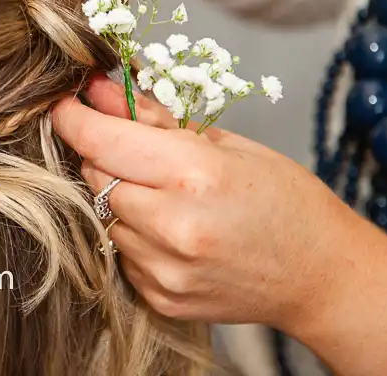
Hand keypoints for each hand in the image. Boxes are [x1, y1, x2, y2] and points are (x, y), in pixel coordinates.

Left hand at [52, 75, 358, 331]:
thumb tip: (100, 88)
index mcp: (194, 174)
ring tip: (170, 198)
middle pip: (95, 175)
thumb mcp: (225, 143)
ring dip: (121, 199)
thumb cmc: (284, 199)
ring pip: (104, 215)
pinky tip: (176, 232)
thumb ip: (153, 116)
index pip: (100, 140)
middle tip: (141, 154)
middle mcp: (174, 225)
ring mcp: (166, 268)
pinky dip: (136, 235)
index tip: (64, 104)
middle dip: (105, 156)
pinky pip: (121, 252)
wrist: (321, 276)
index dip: (73, 118)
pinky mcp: (161, 298)